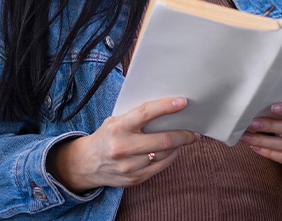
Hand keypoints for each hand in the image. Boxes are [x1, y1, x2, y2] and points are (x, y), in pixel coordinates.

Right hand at [48, 97, 198, 192]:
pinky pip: (160, 166)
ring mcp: (129, 166)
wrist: (87, 164)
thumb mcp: (115, 120)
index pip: (146, 113)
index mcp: (117, 127)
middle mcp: (122, 147)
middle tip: (194, 129)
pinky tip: (175, 150)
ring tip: (187, 138)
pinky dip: (171, 157)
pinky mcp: (134, 179)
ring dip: (179, 146)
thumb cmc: (107, 136)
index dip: (166, 107)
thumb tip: (167, 107)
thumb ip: (136, 116)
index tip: (182, 102)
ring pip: (164, 154)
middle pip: (162, 140)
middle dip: (183, 134)